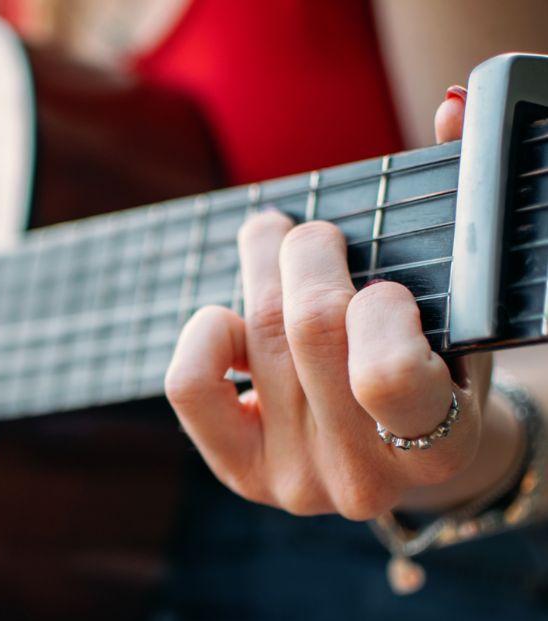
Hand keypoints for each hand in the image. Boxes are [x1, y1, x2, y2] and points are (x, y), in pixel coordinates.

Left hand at [165, 89, 511, 519]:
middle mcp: (362, 477)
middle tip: (308, 232)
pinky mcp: (240, 473)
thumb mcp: (459, 320)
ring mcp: (295, 481)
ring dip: (261, 266)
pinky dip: (206, 332)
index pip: (389, 376)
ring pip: (259, 339)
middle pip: (311, 331)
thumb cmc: (435, 373)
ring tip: (269, 237)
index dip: (379, 308)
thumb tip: (449, 108)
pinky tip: (231, 317)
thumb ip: (458, 224)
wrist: (402, 459)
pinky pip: (192, 387)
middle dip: (308, 255)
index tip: (384, 285)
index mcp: (437, 443)